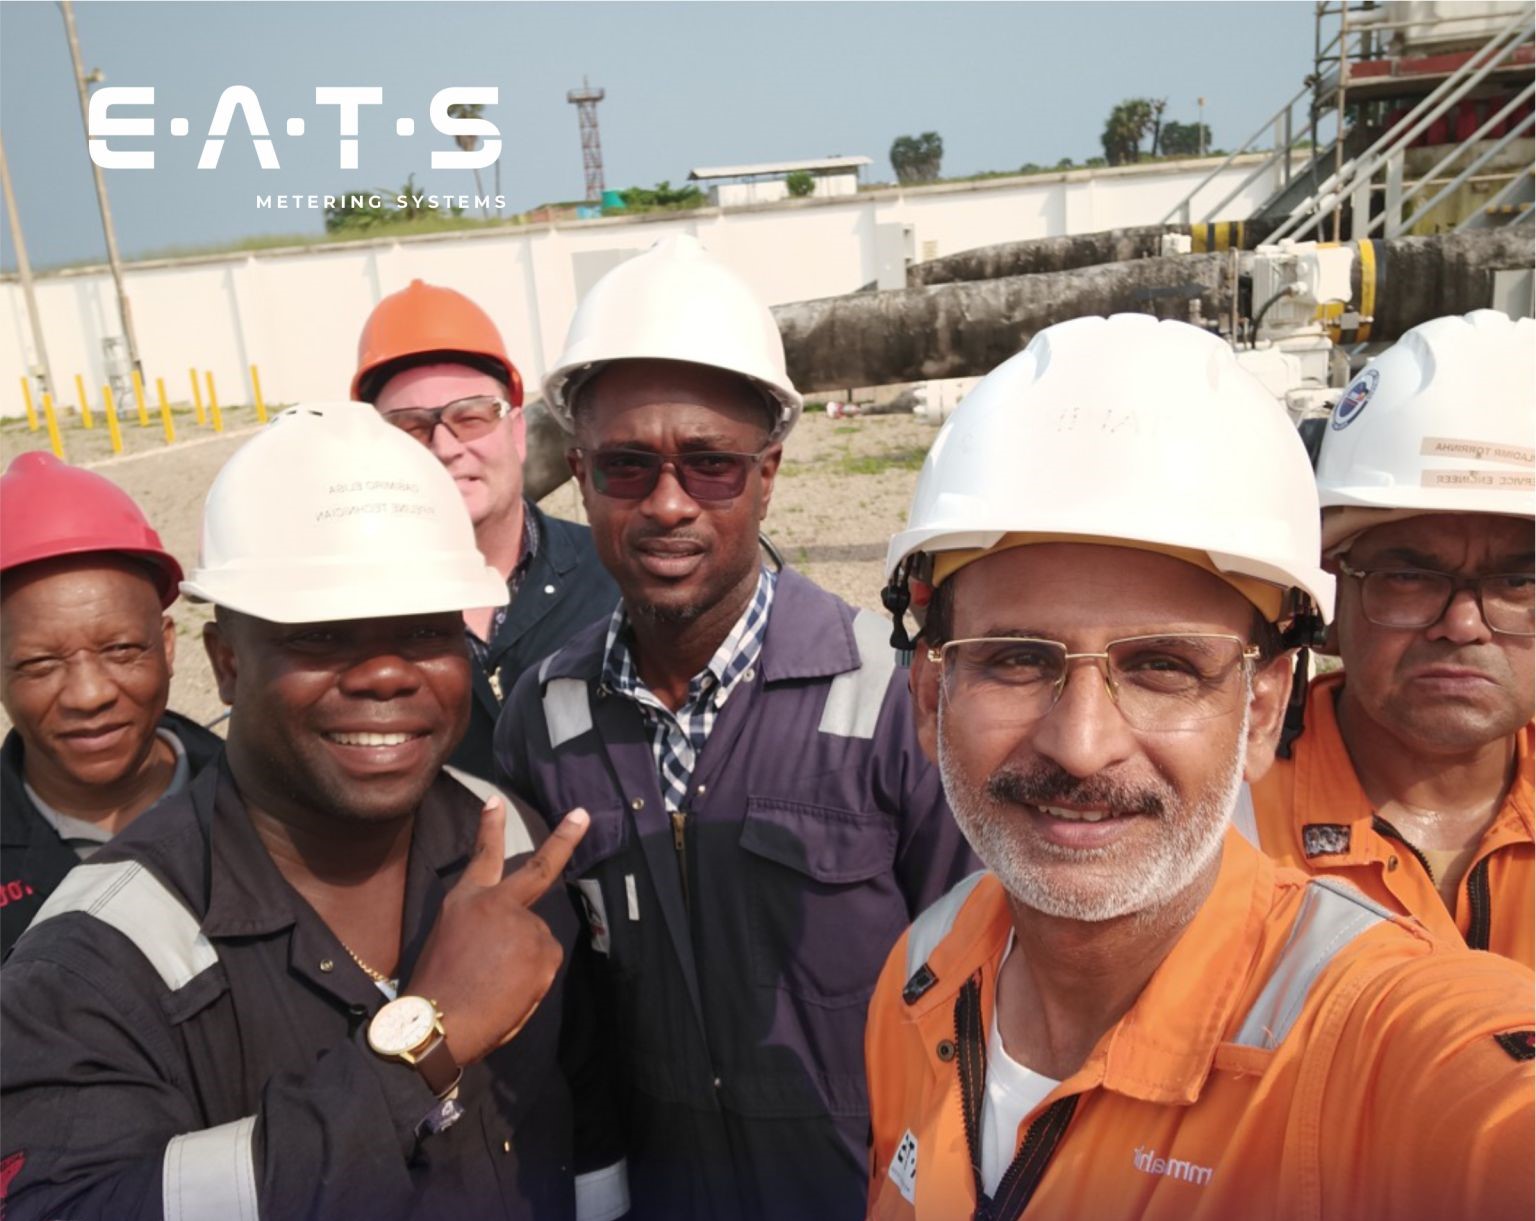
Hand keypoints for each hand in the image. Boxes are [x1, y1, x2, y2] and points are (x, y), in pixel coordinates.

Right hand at [406, 797, 588, 1065]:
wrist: (437, 1021)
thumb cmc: (436, 992)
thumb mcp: (450, 943)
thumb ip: (485, 930)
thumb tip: (510, 939)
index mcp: (465, 901)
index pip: (482, 857)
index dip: (490, 828)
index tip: (496, 801)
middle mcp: (497, 903)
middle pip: (539, 869)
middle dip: (564, 839)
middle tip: (582, 816)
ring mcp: (523, 922)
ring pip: (537, 942)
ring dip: (525, 964)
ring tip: (494, 987)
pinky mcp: (542, 947)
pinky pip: (544, 964)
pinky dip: (532, 981)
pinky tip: (508, 994)